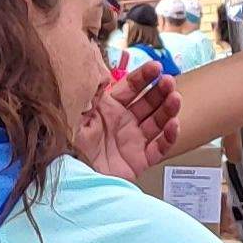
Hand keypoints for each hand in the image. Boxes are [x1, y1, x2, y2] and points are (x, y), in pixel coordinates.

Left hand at [79, 68, 179, 183]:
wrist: (70, 175)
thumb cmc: (67, 143)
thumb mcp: (75, 109)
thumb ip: (93, 88)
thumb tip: (106, 69)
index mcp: (107, 108)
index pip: (131, 87)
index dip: (144, 76)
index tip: (156, 68)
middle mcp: (121, 123)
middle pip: (148, 102)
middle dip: (161, 90)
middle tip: (169, 82)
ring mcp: (132, 141)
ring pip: (157, 122)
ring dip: (168, 109)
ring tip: (175, 99)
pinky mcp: (138, 160)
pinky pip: (159, 147)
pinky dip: (169, 137)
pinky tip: (173, 125)